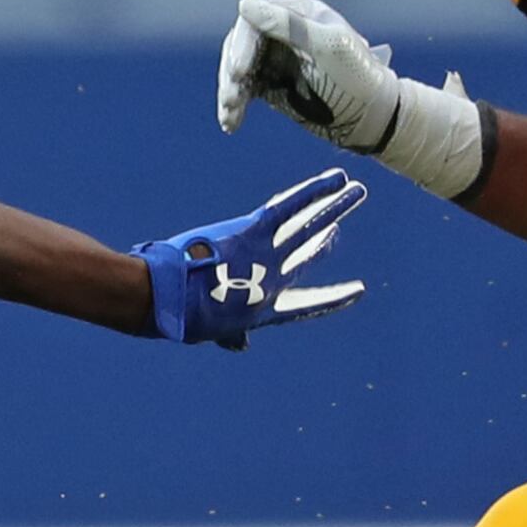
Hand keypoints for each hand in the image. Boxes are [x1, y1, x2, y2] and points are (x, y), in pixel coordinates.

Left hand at [134, 169, 367, 348]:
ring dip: (336, 206)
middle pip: (307, 257)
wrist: (168, 298)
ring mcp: (265, 255)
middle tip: (336, 232)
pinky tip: (335, 179)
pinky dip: (314, 191)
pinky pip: (290, 206)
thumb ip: (232, 335)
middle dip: (325, 242)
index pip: (306, 304)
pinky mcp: (253, 231)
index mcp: (264, 311)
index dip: (332, 298)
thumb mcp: (214, 330)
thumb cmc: (183, 316)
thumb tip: (242, 347)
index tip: (357, 290)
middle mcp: (272, 282)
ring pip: (308, 226)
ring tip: (358, 191)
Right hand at [213, 0, 484, 197]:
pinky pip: (246, 90)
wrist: (374, 119)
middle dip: (233, 71)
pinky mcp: (274, 86)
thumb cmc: (359, 79)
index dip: (243, 43)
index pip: (256, 20)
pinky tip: (231, 123)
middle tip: (233, 99)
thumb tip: (245, 5)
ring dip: (231, 90)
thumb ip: (288, 25)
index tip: (241, 71)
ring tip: (231, 115)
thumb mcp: (328, 47)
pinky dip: (236, 105)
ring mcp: (278, 61)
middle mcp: (286, 34)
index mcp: (300, 16)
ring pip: (239, 68)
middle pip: (241, 44)